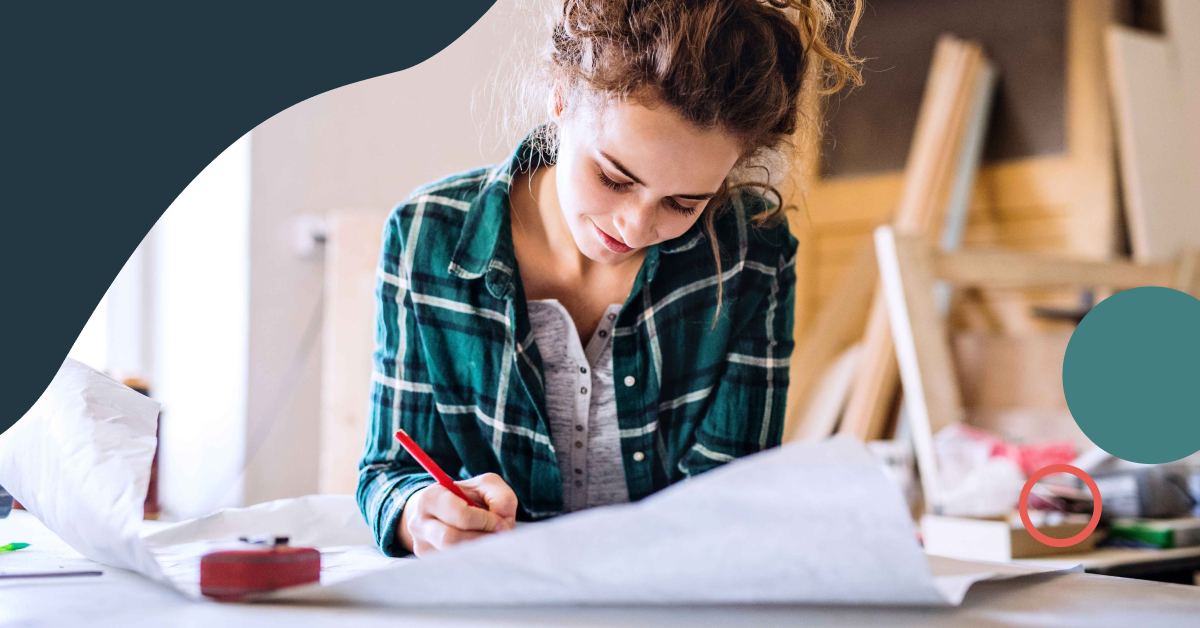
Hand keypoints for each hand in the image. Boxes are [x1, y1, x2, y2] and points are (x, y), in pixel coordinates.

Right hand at [397, 473, 517, 556]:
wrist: (443, 510)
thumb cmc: (468, 497)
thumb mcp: (486, 486)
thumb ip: (501, 498)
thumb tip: (502, 526)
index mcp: (431, 498)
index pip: (460, 514)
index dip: (485, 521)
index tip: (499, 522)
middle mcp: (419, 523)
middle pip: (451, 540)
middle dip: (481, 538)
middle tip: (498, 535)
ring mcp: (421, 546)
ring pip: (453, 556)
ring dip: (479, 550)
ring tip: (488, 540)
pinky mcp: (427, 562)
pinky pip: (455, 566)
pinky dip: (473, 559)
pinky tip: (478, 548)